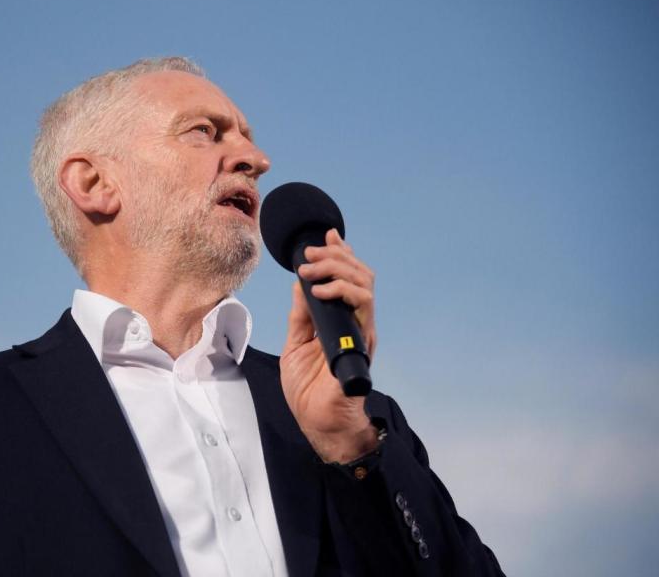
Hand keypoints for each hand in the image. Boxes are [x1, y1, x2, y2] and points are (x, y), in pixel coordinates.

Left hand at [280, 229, 378, 462]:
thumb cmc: (309, 390)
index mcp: (340, 321)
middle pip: (359, 275)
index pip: (347, 279)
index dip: (341, 254)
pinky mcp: (362, 344)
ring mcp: (361, 332)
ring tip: (312, 270)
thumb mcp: (295, 346)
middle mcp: (355, 323)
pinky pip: (362, 309)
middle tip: (311, 253)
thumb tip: (299, 285)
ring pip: (364, 285)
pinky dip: (342, 293)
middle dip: (336, 256)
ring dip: (337, 269)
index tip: (327, 236)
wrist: (319, 423)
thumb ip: (300, 317)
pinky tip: (321, 290)